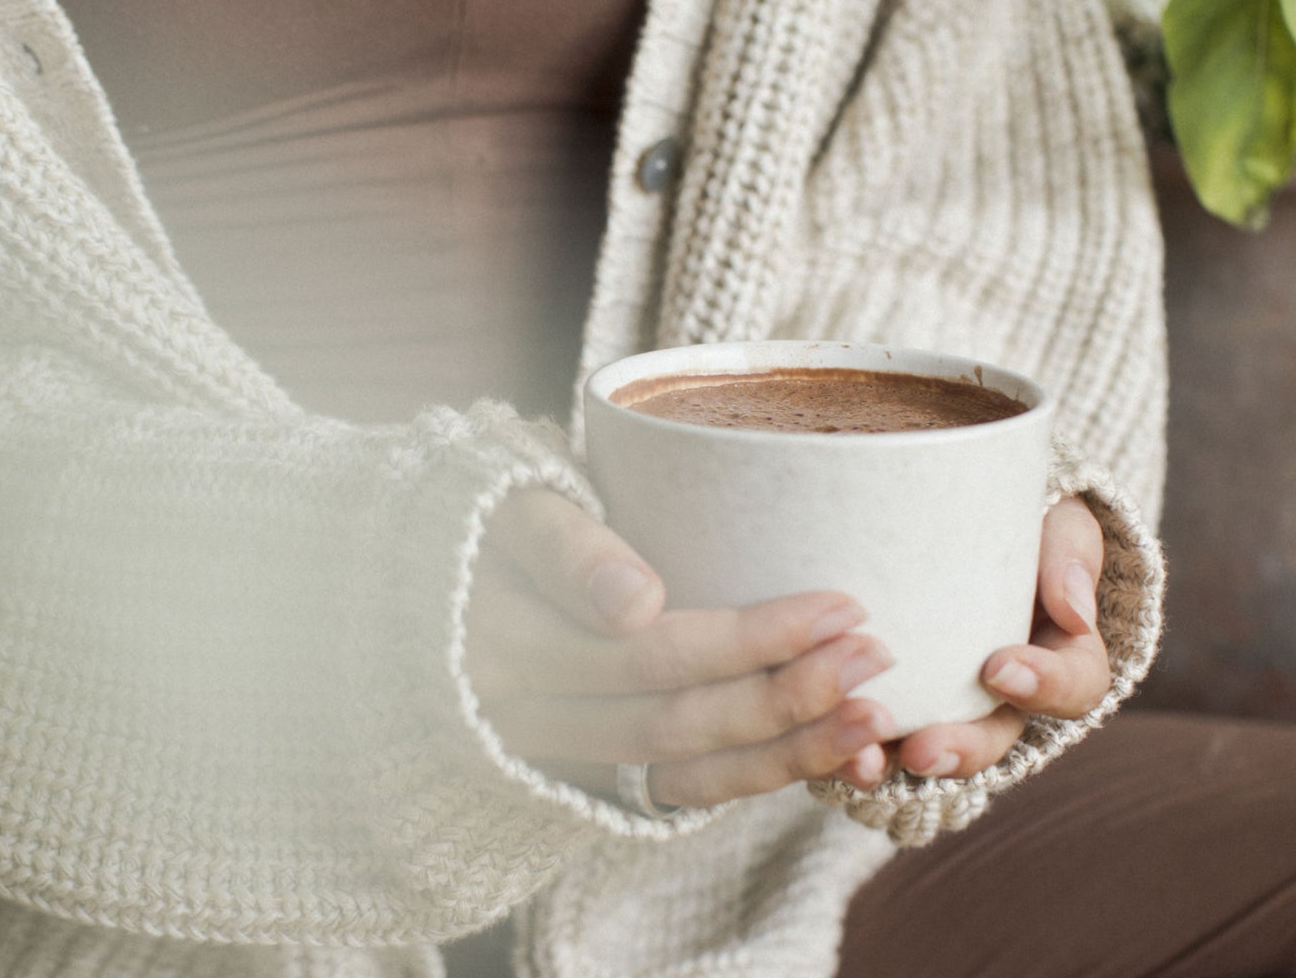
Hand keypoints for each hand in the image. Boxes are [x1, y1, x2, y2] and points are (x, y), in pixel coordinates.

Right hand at [464, 489, 895, 809]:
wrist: (417, 576)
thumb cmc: (481, 518)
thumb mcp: (508, 506)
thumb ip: (566, 548)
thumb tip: (636, 604)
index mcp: (506, 642)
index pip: (653, 654)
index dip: (754, 639)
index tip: (842, 605)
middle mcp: (525, 713)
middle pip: (677, 719)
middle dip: (788, 697)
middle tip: (877, 655)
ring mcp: (551, 749)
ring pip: (679, 768)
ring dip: (785, 751)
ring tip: (875, 719)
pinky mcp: (580, 764)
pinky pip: (670, 789)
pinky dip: (749, 778)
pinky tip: (822, 757)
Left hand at [875, 496, 1110, 782]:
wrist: (953, 517)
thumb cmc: (1018, 520)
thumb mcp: (1057, 522)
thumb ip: (1070, 552)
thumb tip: (1073, 610)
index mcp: (1060, 655)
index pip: (1074, 685)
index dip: (1045, 686)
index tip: (1000, 669)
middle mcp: (1005, 695)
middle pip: (994, 737)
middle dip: (962, 748)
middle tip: (925, 749)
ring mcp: (948, 704)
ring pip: (934, 751)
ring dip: (898, 762)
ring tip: (864, 761)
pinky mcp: (895, 702)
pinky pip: (878, 739)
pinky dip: (854, 752)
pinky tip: (833, 751)